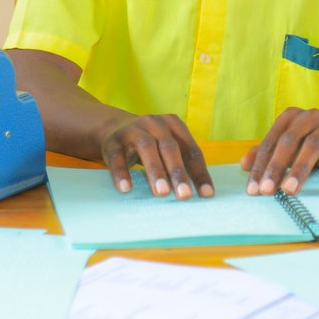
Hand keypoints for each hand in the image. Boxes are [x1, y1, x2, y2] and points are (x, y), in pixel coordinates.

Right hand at [98, 113, 214, 199]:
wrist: (113, 128)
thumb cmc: (150, 144)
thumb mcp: (166, 148)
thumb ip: (181, 164)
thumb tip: (200, 194)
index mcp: (173, 125)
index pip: (190, 150)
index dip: (199, 172)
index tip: (206, 195)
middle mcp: (154, 123)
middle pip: (169, 146)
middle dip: (178, 172)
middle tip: (184, 195)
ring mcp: (132, 130)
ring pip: (146, 147)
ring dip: (155, 170)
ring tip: (161, 192)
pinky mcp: (112, 141)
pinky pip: (116, 157)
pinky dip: (121, 173)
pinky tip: (126, 188)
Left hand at [240, 108, 318, 197]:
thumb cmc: (310, 142)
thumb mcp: (288, 145)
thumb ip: (266, 152)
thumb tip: (244, 165)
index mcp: (290, 117)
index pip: (271, 143)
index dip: (260, 166)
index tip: (253, 189)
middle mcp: (309, 117)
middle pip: (289, 142)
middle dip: (276, 167)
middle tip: (267, 190)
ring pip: (313, 147)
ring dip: (300, 170)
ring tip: (290, 190)